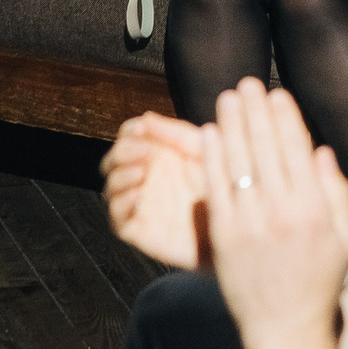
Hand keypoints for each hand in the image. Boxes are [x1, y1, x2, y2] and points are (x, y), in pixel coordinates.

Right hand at [104, 113, 208, 269]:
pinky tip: (137, 196)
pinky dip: (121, 205)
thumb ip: (176, 134)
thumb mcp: (204, 150)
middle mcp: (145, 178)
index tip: (140, 129)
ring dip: (120, 177)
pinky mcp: (140, 230)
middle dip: (121, 152)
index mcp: (158, 155)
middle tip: (143, 151)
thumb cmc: (223, 185)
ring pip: (111, 188)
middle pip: (113, 161)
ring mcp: (141, 204)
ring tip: (141, 173)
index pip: (129, 138)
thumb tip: (145, 118)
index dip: (130, 131)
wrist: (236, 225)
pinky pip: (117, 219)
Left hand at [203, 82, 347, 348]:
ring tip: (227, 98)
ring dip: (232, 125)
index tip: (277, 93)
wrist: (286, 328)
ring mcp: (249, 224)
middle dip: (255, 111)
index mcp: (314, 210)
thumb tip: (322, 152)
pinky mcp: (223, 237)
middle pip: (264, 148)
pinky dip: (212, 158)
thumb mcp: (346, 239)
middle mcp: (281, 213)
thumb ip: (338, 194)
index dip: (285, 117)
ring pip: (238, 162)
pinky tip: (209, 134)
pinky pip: (215, 188)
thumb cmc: (320, 282)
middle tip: (247, 83)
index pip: (296, 150)